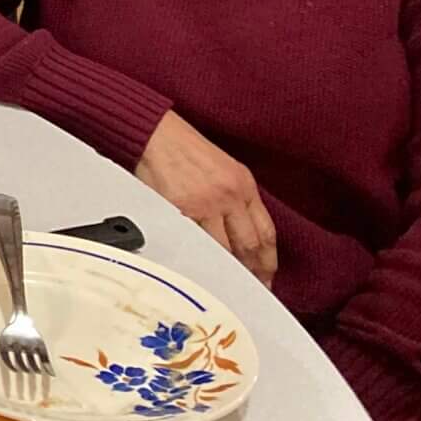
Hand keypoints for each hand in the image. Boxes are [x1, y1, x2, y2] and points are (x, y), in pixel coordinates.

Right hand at [135, 111, 277, 285]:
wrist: (153, 132)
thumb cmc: (182, 148)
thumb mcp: (224, 167)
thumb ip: (236, 199)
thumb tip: (240, 234)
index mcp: (243, 184)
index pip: (266, 232)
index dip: (268, 261)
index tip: (266, 276)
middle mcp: (229, 196)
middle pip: (248, 246)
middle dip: (251, 272)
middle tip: (250, 288)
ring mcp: (204, 204)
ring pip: (222, 250)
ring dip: (225, 270)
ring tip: (223, 284)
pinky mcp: (179, 210)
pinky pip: (193, 243)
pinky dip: (197, 258)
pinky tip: (197, 267)